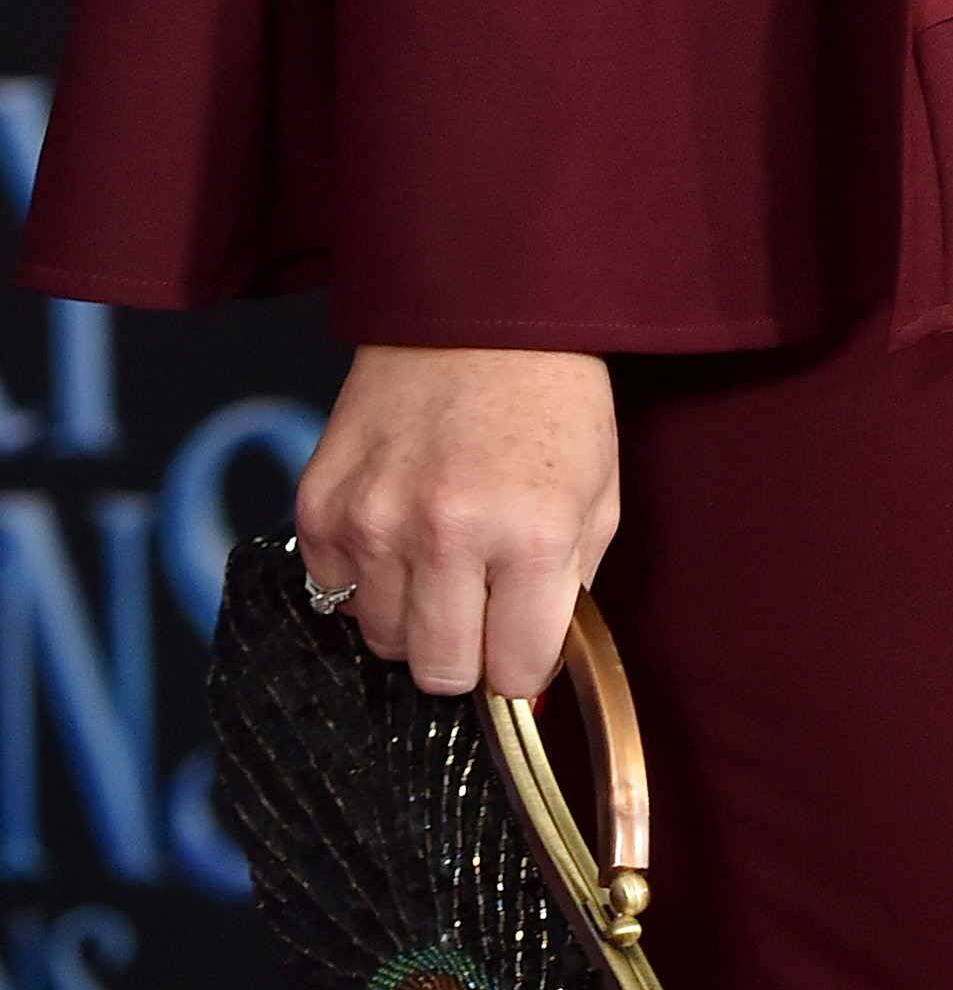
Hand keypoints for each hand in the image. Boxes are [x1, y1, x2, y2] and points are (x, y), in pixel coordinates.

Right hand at [295, 346, 618, 699]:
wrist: (477, 306)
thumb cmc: (550, 401)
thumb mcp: (596, 494)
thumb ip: (568, 595)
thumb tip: (525, 683)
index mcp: (530, 534)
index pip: (513, 673)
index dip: (521, 660)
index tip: (521, 634)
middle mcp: (446, 535)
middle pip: (439, 673)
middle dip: (466, 648)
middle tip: (480, 595)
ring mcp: (374, 520)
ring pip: (383, 641)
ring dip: (413, 611)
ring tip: (440, 547)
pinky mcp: (319, 505)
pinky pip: (333, 593)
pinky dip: (364, 574)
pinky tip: (397, 520)